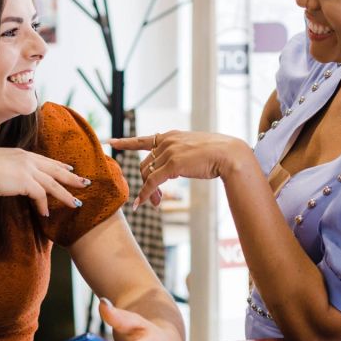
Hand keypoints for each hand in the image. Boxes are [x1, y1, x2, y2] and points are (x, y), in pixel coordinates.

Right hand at [0, 148, 89, 216]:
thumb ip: (7, 168)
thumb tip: (8, 178)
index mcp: (20, 154)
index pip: (44, 160)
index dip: (58, 165)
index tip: (68, 169)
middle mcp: (26, 159)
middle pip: (55, 169)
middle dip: (71, 177)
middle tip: (84, 183)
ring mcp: (27, 170)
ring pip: (53, 184)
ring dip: (65, 195)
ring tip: (76, 204)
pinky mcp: (25, 182)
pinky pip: (41, 195)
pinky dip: (44, 205)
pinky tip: (46, 213)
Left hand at [110, 131, 249, 208]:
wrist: (229, 154)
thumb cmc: (217, 153)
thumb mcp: (193, 149)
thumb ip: (178, 155)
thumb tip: (169, 170)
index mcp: (171, 136)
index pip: (143, 139)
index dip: (125, 142)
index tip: (110, 142)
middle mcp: (167, 141)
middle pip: (145, 165)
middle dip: (145, 183)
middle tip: (153, 201)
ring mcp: (169, 151)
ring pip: (147, 175)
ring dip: (148, 192)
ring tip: (154, 204)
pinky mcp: (172, 165)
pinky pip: (152, 182)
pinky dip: (145, 194)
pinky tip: (141, 205)